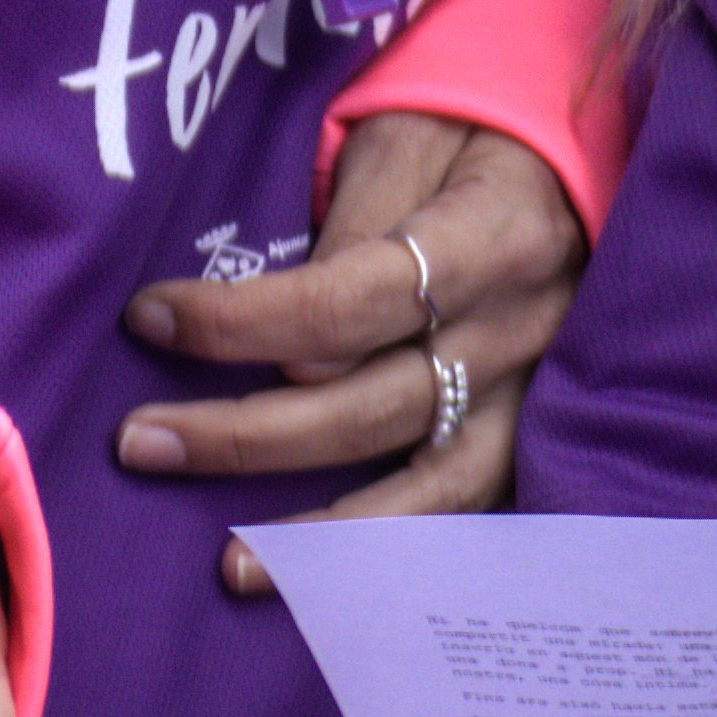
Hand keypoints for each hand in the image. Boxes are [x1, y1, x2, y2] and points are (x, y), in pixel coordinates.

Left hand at [121, 111, 580, 595]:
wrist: (578, 156)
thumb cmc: (472, 130)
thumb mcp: (407, 132)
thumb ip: (348, 221)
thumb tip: (280, 332)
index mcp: (491, 238)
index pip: (349, 301)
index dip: (242, 322)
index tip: (149, 319)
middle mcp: (521, 330)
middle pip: (374, 406)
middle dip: (246, 434)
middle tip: (138, 442)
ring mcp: (537, 394)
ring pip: (431, 489)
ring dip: (321, 534)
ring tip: (229, 566)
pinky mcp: (537, 434)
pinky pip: (468, 513)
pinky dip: (394, 554)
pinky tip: (323, 586)